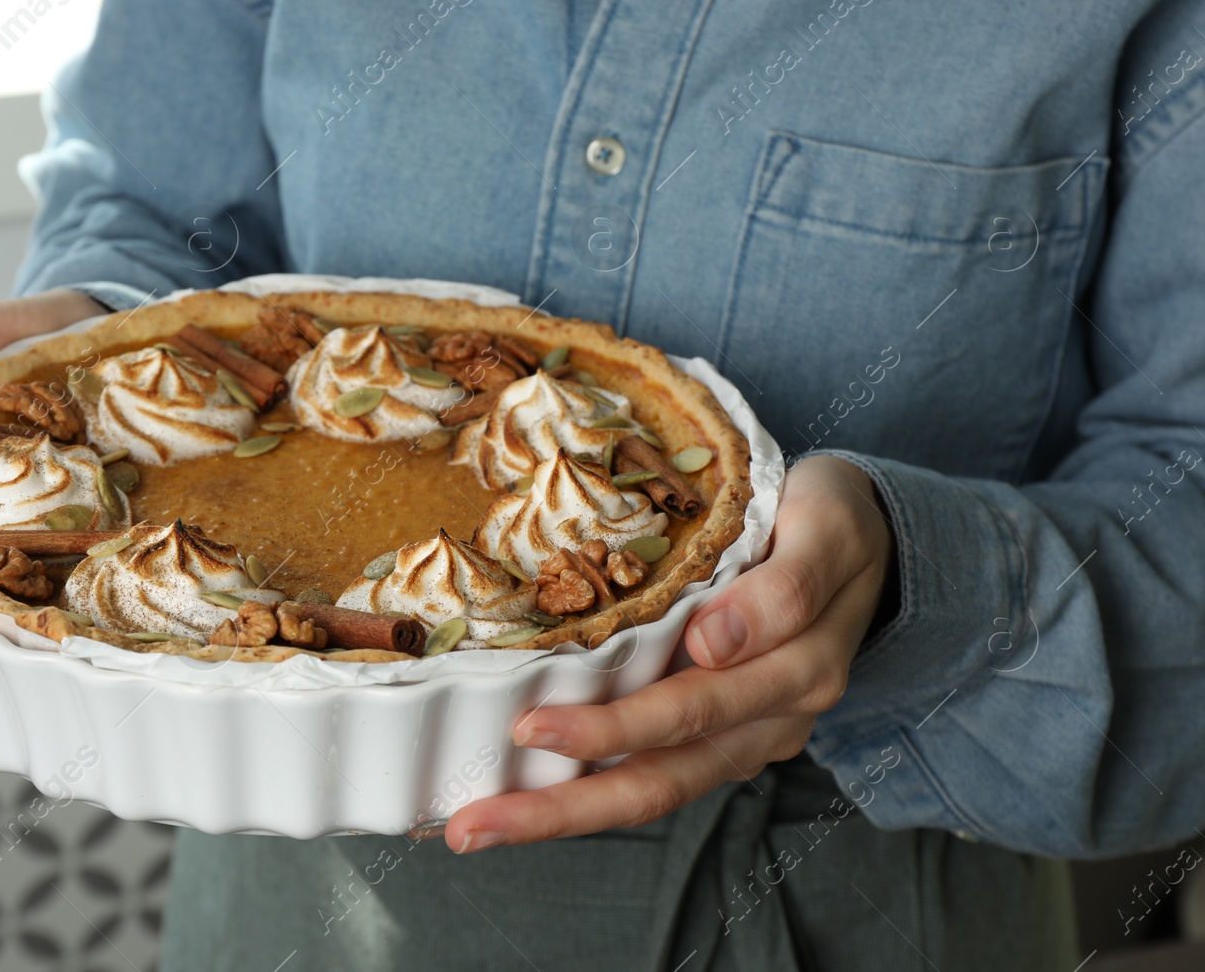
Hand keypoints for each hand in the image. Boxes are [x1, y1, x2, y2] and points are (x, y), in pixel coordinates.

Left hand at [444, 455, 892, 852]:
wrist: (871, 541)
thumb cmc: (835, 521)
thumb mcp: (826, 526)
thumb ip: (784, 586)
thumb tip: (713, 644)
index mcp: (796, 669)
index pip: (690, 710)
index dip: (611, 726)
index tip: (533, 727)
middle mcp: (770, 719)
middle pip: (659, 777)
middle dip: (562, 805)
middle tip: (475, 820)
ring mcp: (747, 735)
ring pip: (653, 790)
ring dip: (564, 815)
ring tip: (480, 827)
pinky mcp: (726, 735)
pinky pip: (656, 775)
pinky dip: (589, 792)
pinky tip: (524, 794)